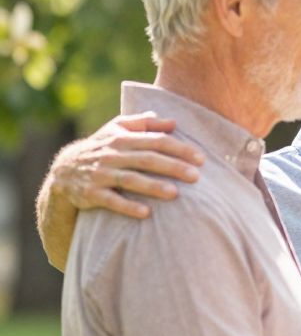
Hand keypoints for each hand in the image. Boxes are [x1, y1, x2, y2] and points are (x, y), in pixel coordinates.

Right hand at [56, 114, 204, 221]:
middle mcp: (112, 154)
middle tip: (196, 177)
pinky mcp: (91, 192)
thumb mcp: (117, 129)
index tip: (201, 159)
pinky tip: (146, 213)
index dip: (179, 149)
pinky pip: (110, 200)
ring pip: (129, 179)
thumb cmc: (102, 148)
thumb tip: (173, 122)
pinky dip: (127, 206)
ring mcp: (100, 174)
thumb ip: (144, 124)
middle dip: (172, 167)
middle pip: (146, 159)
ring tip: (175, 194)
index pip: (155, 141)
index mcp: (122, 138)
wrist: (63, 171)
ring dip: (152, 186)